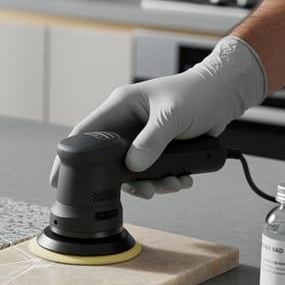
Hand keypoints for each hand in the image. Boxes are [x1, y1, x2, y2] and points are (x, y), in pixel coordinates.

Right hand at [49, 36, 266, 198]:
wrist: (226, 94)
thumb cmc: (198, 92)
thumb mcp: (172, 115)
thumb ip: (152, 141)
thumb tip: (134, 166)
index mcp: (120, 107)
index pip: (85, 133)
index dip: (69, 156)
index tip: (58, 179)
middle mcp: (127, 124)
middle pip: (110, 161)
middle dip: (127, 181)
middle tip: (143, 192)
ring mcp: (142, 138)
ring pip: (134, 171)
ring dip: (153, 183)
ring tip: (172, 185)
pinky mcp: (158, 149)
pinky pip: (153, 172)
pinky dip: (166, 181)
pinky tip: (182, 179)